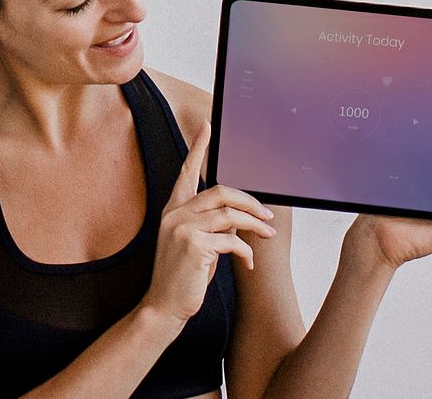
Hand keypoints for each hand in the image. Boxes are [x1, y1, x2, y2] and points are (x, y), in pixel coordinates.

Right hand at [141, 120, 276, 323]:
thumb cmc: (182, 276)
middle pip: (221, 191)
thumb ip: (211, 224)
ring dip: (255, 225)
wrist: (164, 306)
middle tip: (267, 214)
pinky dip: (246, 250)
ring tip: (267, 234)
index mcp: (173, 210)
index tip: (207, 126)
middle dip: (250, 201)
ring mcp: (182, 227)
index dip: (197, 147)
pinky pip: (231, 239)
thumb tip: (241, 215)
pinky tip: (248, 262)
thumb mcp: (195, 244)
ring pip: (230, 214)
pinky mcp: (193, 245)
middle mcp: (174, 214)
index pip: (187, 172)